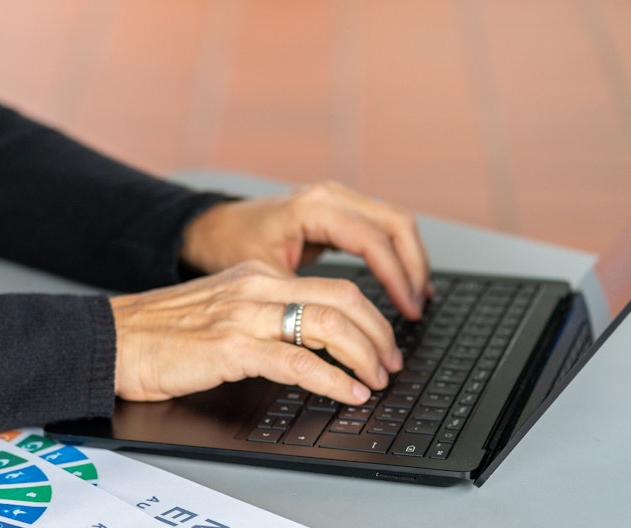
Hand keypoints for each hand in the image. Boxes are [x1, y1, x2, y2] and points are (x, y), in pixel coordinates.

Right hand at [110, 260, 402, 404]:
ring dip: (363, 355)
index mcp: (258, 276)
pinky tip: (348, 393)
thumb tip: (312, 342)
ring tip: (376, 379)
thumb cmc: (163, 332)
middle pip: (342, 299)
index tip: (381, 342)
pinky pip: (297, 362)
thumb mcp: (222, 309)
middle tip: (390, 362)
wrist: (113, 338)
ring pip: (327, 326)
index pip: (333, 287)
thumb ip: (265, 316)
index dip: (369, 317)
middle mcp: (256, 288)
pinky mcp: (230, 347)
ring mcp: (244, 315)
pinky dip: (332, 380)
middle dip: (379, 334)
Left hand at [180, 181, 431, 319]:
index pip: (373, 239)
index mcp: (314, 207)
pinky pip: (381, 226)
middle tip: (416, 308)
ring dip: (410, 260)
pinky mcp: (338, 210)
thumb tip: (336, 330)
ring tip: (417, 299)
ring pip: (395, 222)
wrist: (214, 227)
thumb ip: (302, 297)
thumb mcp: (263, 275)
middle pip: (396, 223)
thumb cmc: (230, 245)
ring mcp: (336, 199)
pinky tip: (403, 282)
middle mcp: (330, 195)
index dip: (396, 277)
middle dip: (413, 267)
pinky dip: (396, 253)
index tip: (407, 309)